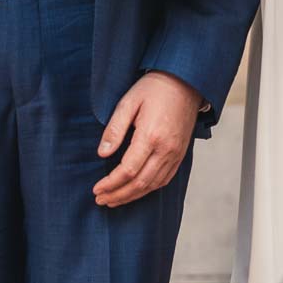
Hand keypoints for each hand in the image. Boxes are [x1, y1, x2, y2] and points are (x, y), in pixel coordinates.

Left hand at [93, 71, 201, 207]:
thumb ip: (114, 129)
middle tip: (100, 200)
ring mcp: (175, 154)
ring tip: (114, 200)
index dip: (111, 183)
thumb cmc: (154, 89)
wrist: (185, 82)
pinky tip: (136, 191)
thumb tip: (102, 154)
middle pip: (140, 183)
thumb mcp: (128, 102)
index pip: (128, 170)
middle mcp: (166, 149)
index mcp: (151, 136)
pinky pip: (164, 179)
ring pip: (153, 185)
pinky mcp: (180, 154)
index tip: (96, 190)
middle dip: (119, 195)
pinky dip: (148, 190)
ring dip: (132, 196)